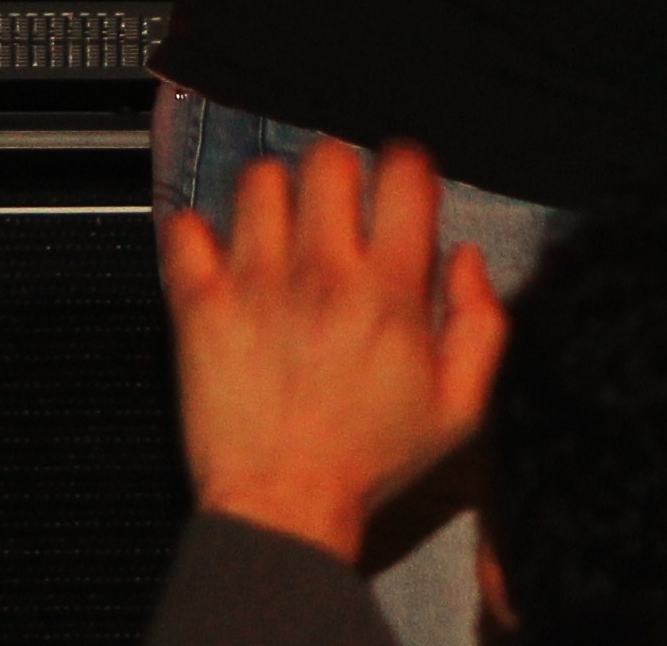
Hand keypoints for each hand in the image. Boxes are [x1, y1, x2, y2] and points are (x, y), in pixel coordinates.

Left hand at [155, 139, 507, 561]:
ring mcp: (256, 283)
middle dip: (337, 170)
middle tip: (334, 205)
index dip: (404, 165)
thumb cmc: (369, 463)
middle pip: (327, 160)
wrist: (285, 507)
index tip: (397, 181)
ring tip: (277, 228)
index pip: (403, 175)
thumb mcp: (458, 410)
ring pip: (258, 181)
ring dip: (271, 195)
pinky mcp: (201, 304)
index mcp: (389, 293)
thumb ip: (479, 325)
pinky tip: (218, 255)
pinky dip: (198, 231)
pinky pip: (186, 228)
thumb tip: (466, 259)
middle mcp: (323, 274)